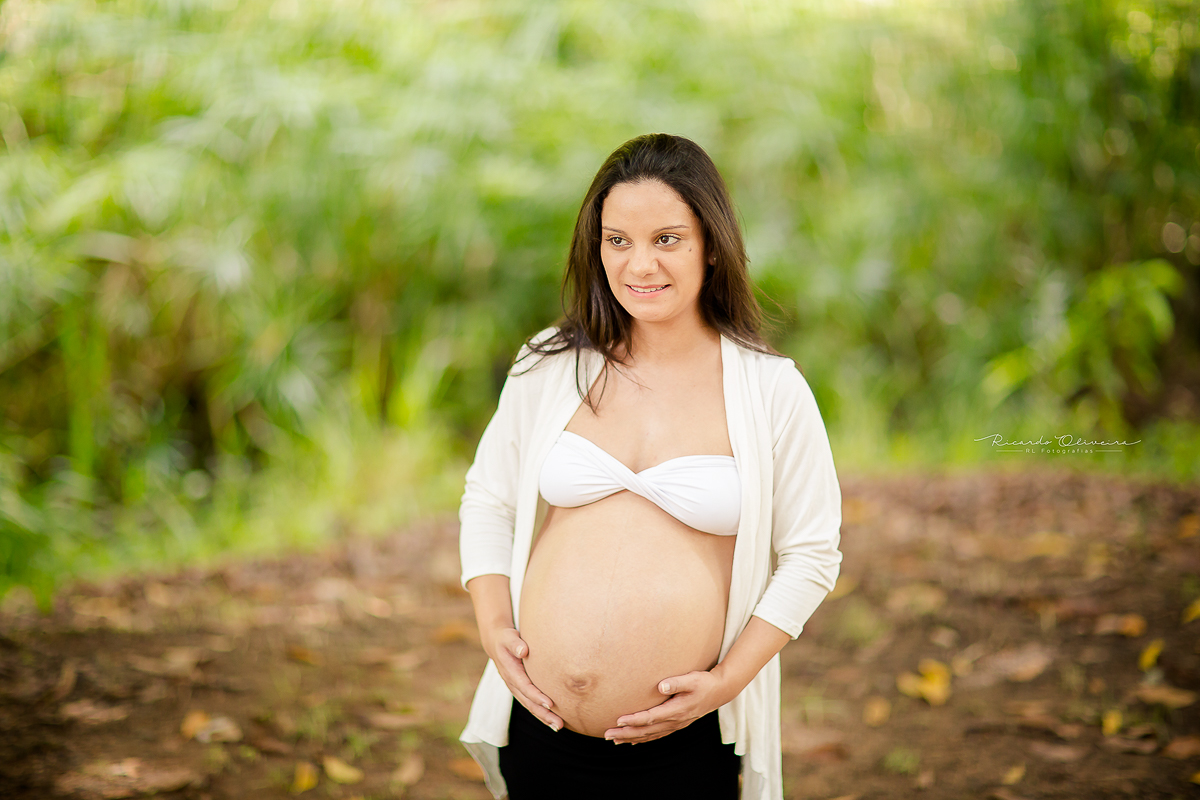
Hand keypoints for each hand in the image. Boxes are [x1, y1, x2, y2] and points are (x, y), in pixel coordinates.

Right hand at [484, 627, 563, 731]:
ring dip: (543, 717)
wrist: (496, 643)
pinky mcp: (520, 689)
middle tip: (558, 723)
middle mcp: (512, 683)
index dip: (536, 696)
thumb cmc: (506, 638)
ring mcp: (515, 688)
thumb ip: (515, 643)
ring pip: (529, 705)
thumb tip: (523, 651)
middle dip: (543, 714)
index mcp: (510, 671)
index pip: (524, 686)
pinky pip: (530, 703)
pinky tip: (552, 719)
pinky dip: (540, 712)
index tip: (550, 704)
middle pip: (528, 702)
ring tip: (558, 726)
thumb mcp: (508, 637)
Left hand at [603, 670, 727, 744]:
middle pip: (646, 731)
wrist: (719, 692)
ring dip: (632, 738)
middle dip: (626, 733)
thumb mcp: (693, 679)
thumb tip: (661, 685)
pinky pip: (657, 735)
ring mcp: (675, 725)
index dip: (634, 720)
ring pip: (650, 735)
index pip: (650, 718)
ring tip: (615, 740)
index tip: (618, 720)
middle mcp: (674, 721)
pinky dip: (643, 739)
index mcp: (676, 710)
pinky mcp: (676, 724)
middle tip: (608, 734)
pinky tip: (633, 741)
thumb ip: (677, 682)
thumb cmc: (704, 683)